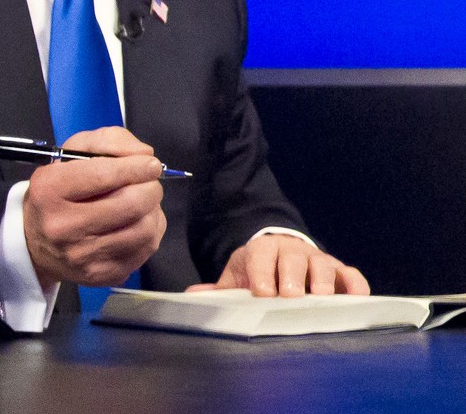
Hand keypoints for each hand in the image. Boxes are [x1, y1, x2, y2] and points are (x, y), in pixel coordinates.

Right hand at [23, 127, 166, 290]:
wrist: (36, 243)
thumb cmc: (59, 190)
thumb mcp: (72, 153)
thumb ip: (108, 141)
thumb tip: (145, 156)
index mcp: (50, 189)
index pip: (102, 175)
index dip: (134, 167)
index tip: (151, 164)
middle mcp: (62, 226)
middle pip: (129, 204)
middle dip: (150, 188)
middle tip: (150, 182)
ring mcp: (82, 256)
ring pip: (143, 229)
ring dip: (153, 210)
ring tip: (144, 201)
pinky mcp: (101, 275)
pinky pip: (145, 250)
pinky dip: (151, 230)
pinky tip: (140, 221)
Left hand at [187, 234, 369, 296]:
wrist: (280, 254)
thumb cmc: (259, 271)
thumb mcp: (238, 276)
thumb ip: (219, 288)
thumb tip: (195, 296)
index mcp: (263, 249)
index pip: (261, 255)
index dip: (261, 271)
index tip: (261, 292)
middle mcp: (292, 251)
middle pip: (293, 259)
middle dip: (291, 276)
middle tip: (290, 296)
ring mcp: (317, 259)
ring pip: (322, 265)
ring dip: (322, 281)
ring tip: (321, 298)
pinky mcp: (339, 271)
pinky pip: (351, 274)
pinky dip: (355, 285)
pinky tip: (355, 299)